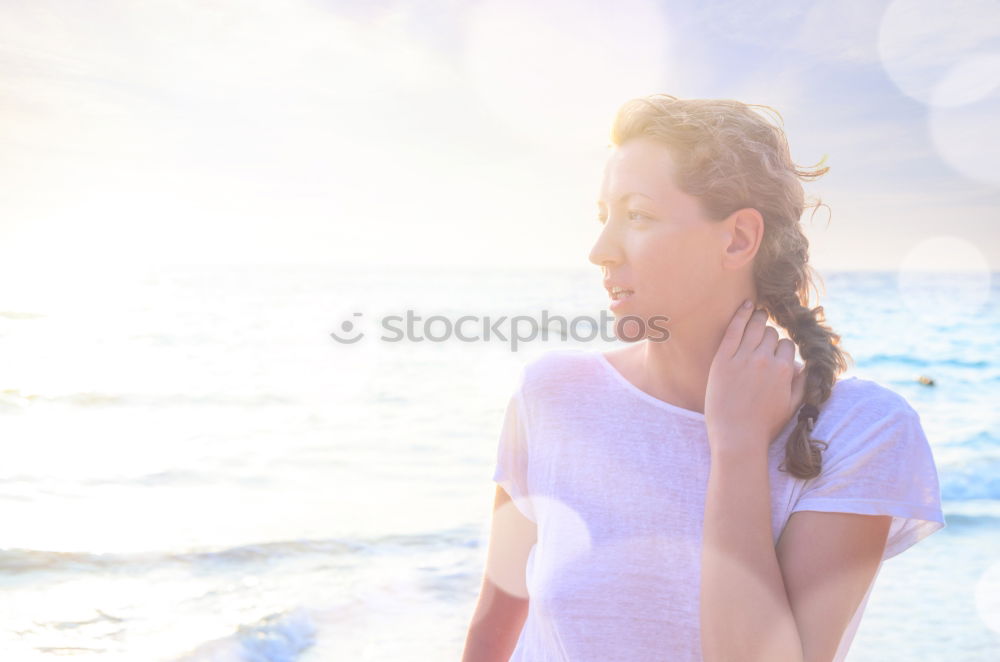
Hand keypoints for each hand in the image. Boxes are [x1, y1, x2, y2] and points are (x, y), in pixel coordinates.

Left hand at [704, 300, 807, 454]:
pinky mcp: (723, 359)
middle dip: (769, 336)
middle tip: (763, 338)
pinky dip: (741, 314)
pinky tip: (745, 305)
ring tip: (757, 315)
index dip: (781, 348)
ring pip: (755, 327)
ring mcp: (743, 358)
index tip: (775, 352)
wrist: (736, 437)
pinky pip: (733, 329)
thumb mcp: (792, 406)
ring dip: (758, 319)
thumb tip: (805, 366)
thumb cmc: (764, 426)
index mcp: (785, 370)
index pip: (787, 345)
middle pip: (771, 334)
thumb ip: (801, 383)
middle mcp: (766, 360)